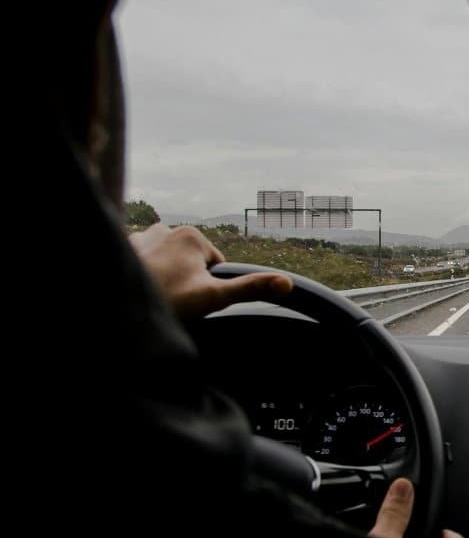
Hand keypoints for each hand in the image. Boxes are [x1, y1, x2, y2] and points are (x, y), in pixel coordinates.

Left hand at [129, 224, 292, 319]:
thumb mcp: (212, 298)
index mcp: (191, 235)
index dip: (208, 288)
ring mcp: (138, 238)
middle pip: (189, 264)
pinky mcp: (118, 251)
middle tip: (171, 303)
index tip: (192, 301)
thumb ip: (250, 288)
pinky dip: (141, 279)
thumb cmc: (163, 302)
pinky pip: (140, 266)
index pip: (215, 266)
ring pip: (165, 264)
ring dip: (162, 281)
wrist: (111, 309)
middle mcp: (165, 228)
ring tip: (154, 299)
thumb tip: (287, 283)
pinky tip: (135, 294)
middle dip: (184, 284)